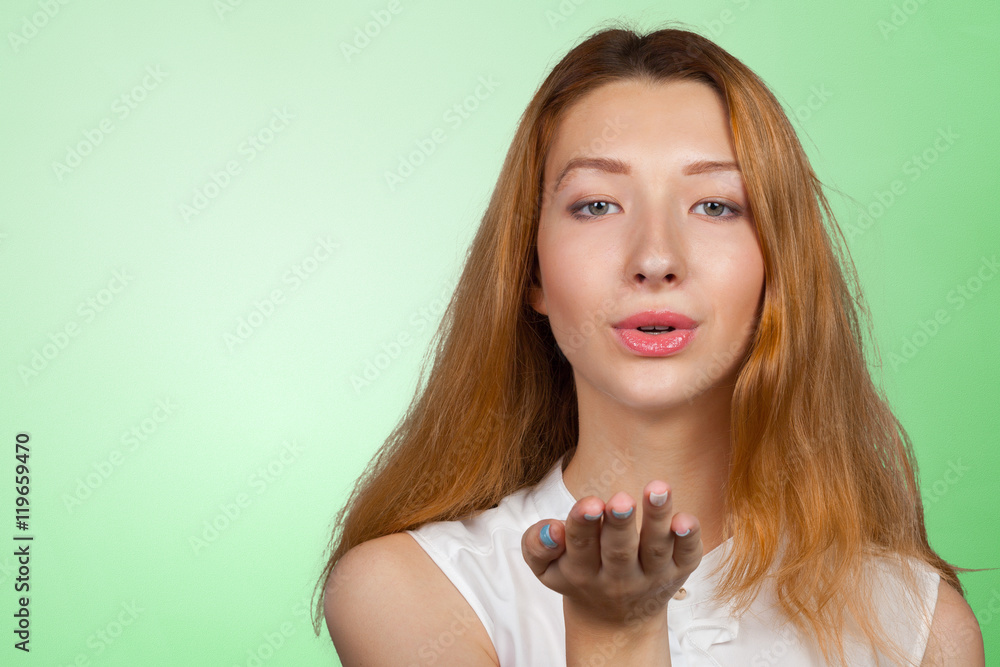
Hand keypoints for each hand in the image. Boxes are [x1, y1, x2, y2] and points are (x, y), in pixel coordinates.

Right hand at [521, 481, 701, 632]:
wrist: (615, 620)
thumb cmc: (577, 576)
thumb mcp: (546, 569)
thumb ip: (537, 545)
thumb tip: (553, 528)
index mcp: (582, 571)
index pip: (580, 546)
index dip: (584, 524)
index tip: (590, 503)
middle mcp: (618, 577)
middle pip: (619, 550)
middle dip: (620, 524)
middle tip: (621, 500)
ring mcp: (651, 576)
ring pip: (656, 549)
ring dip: (657, 519)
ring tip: (658, 488)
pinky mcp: (679, 573)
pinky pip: (687, 556)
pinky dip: (689, 539)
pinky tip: (687, 518)